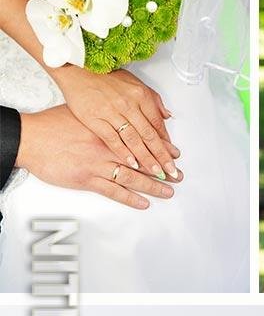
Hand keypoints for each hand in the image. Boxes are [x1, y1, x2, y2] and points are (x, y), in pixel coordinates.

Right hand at [15, 106, 178, 209]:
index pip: (141, 138)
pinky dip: (130, 197)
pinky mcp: (87, 178)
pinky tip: (143, 201)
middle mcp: (107, 146)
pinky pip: (113, 190)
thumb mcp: (83, 114)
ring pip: (132, 176)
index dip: (160, 147)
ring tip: (168, 190)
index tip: (173, 152)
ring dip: (152, 185)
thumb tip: (121, 118)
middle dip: (162, 168)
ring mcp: (98, 163)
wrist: (33, 138)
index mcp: (109, 128)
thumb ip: (105, 118)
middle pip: (142, 158)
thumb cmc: (53, 124)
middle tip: (177, 174)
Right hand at [54, 65, 181, 181]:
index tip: (173, 155)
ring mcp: (111, 112)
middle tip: (171, 170)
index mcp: (140, 95)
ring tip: (155, 171)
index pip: (157, 123)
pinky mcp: (95, 119)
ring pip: (134, 139)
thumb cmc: (104, 76)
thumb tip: (166, 114)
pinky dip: (123, 152)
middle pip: (149, 134)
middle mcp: (128, 103)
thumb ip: (152, 99)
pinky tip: (132, 163)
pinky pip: (112, 139)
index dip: (166, 142)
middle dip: (161, 155)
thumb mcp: (133, 82)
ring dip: (146, 157)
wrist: (77, 70)